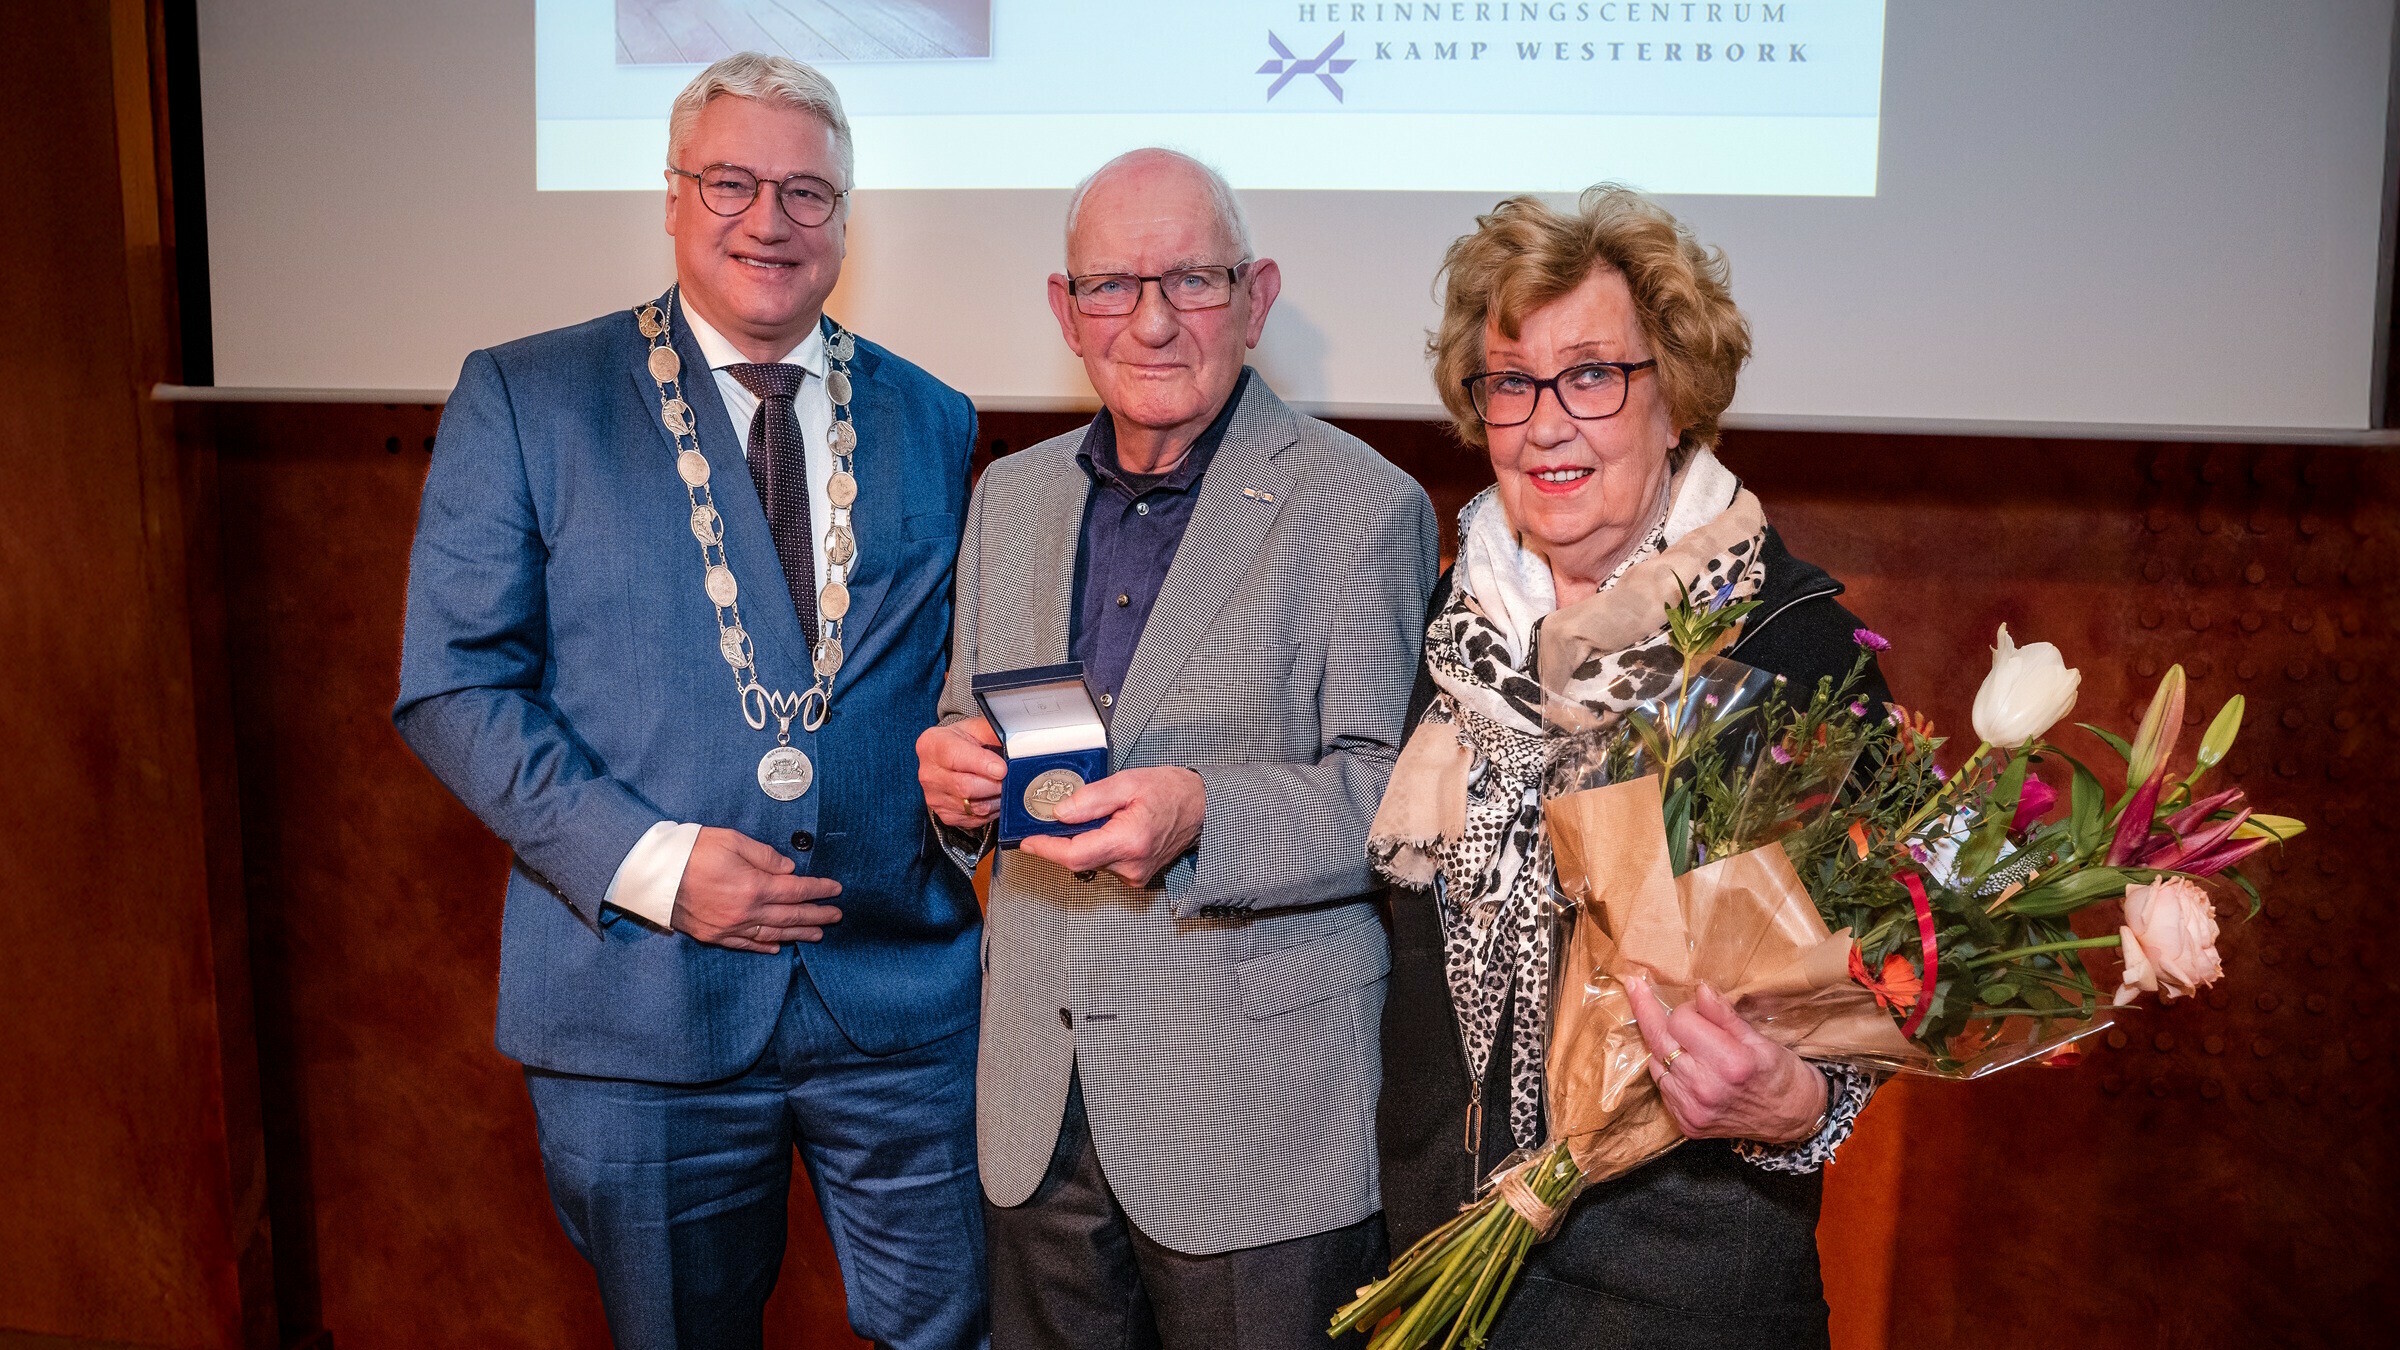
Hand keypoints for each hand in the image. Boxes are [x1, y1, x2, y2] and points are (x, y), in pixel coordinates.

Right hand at [671, 827, 842, 953]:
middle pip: (791, 916)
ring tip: (818, 934)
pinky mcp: (714, 935)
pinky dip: (765, 946)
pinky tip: (778, 947)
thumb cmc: (692, 851)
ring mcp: (730, 927)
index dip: (819, 890)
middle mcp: (746, 911)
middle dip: (817, 915)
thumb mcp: (732, 841)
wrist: (653, 874)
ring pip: (773, 934)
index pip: (797, 891)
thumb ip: (765, 856)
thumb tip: (788, 870)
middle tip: (836, 915)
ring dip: (798, 934)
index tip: (836, 890)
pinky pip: (746, 944)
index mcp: (754, 886)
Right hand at [918, 717, 1005, 829]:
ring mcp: (935, 797)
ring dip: (997, 799)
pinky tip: (994, 797)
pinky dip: (991, 810)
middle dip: (995, 784)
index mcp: (932, 745)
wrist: (947, 759)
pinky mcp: (946, 815)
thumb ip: (994, 733)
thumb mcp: (975, 729)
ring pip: (975, 807)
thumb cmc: (962, 742)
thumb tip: (1017, 745)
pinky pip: (976, 819)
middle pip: (966, 787)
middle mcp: (929, 773)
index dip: (982, 764)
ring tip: (1005, 787)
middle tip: (1011, 778)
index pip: (955, 757)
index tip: (1002, 768)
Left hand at [1017, 766, 1204, 887]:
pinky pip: (1103, 863)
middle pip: (1078, 859)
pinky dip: (1096, 847)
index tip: (1027, 840)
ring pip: (1090, 862)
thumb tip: (1059, 813)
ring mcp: (1134, 876)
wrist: (1201, 807)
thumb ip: (1091, 798)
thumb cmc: (1170, 792)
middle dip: (1061, 840)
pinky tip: (1107, 829)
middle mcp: (1132, 866)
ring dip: (1081, 841)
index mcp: (1130, 841)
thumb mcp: (1127, 782)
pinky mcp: (1135, 877)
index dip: (1046, 849)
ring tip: (1096, 816)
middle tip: (1054, 816)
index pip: (1075, 855)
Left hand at [1628, 977, 1827, 1143]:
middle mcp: (1705, 1088)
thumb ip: (1724, 1016)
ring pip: (1655, 1061)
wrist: (1792, 1119)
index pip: (1680, 1021)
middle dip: (1647, 1010)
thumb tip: (1699, 989)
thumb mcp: (1759, 1039)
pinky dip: (1666, 1069)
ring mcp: (1692, 1109)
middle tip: (1636, 986)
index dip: (1687, 1009)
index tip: (1699, 1008)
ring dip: (1663, 1045)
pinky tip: (1682, 1062)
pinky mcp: (1686, 1124)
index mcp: (1729, 1063)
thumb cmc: (1780, 1074)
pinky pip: (1662, 1086)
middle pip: (1659, 1039)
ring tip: (1677, 1036)